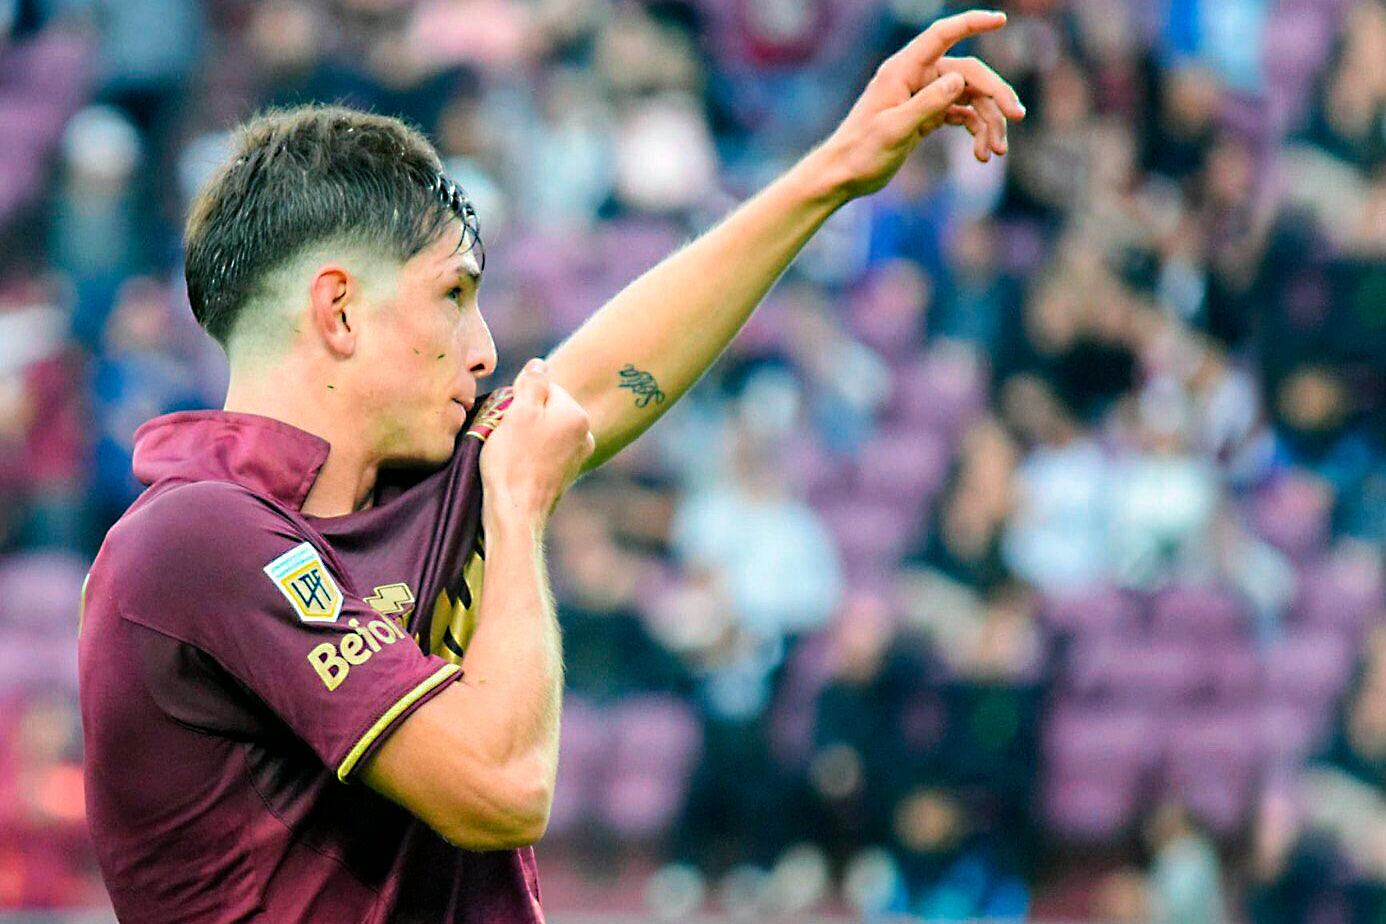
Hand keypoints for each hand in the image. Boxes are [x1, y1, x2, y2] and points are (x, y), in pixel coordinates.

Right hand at [480, 358, 594, 524]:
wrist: (516, 513)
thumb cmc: (513, 462)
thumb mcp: (518, 413)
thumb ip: (532, 384)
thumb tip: (539, 364)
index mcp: (577, 415)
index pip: (546, 387)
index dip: (520, 398)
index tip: (507, 417)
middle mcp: (585, 435)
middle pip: (547, 409)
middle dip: (525, 416)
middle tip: (506, 435)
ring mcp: (577, 457)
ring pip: (545, 430)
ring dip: (526, 435)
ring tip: (510, 451)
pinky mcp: (565, 475)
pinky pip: (546, 451)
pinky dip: (531, 453)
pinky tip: (518, 465)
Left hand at [815, 9, 1024, 198]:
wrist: (843, 176)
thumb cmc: (861, 152)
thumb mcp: (894, 129)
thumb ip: (927, 103)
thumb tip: (960, 80)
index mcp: (903, 70)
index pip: (942, 36)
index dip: (971, 24)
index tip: (1000, 20)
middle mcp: (915, 78)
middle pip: (968, 74)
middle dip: (995, 95)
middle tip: (1017, 117)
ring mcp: (922, 96)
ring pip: (969, 98)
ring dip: (988, 123)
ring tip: (994, 153)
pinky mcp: (926, 116)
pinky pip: (961, 115)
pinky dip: (975, 131)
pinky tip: (981, 154)